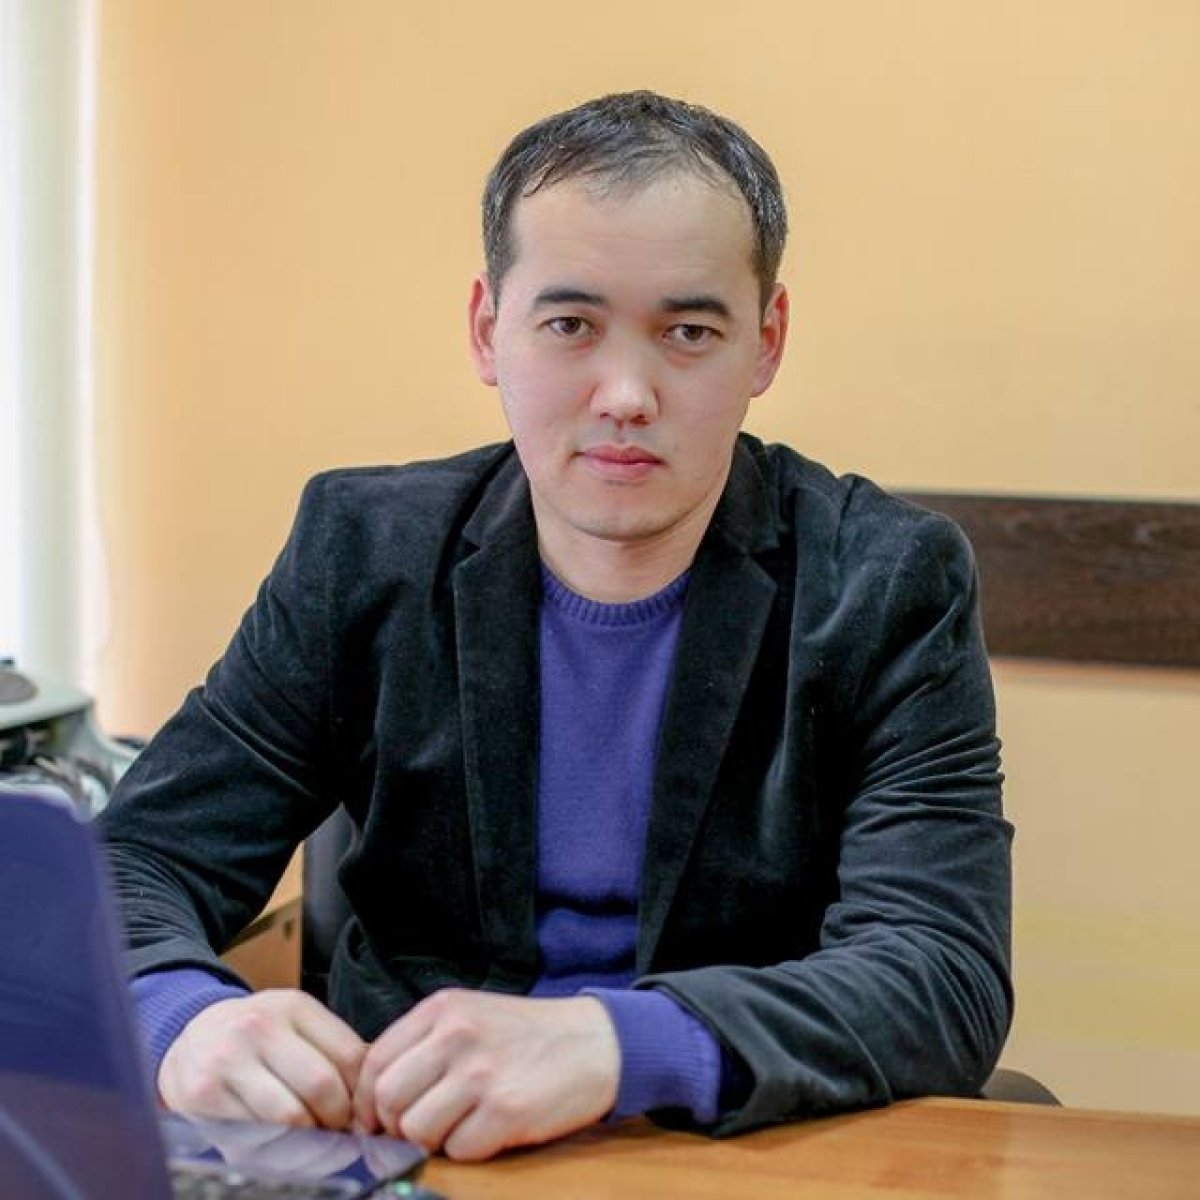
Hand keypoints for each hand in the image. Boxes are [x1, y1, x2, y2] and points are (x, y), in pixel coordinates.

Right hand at [158, 988, 366, 1129]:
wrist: (193, 1037)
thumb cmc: (258, 1035)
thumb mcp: (298, 1023)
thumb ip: (336, 1051)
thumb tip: (373, 1097)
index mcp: (293, 1006)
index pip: (349, 1056)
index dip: (364, 1095)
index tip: (366, 1115)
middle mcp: (259, 1028)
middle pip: (321, 1087)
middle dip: (338, 1120)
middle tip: (339, 1131)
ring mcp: (228, 1061)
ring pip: (289, 1120)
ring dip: (310, 1141)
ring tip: (313, 1139)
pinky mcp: (203, 1097)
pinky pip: (253, 1140)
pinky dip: (276, 1153)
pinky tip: (282, 1146)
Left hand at [353, 990, 619, 1160]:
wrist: (595, 1042)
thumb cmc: (526, 1035)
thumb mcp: (469, 1016)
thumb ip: (422, 1044)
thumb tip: (370, 1096)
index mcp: (441, 1009)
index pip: (373, 1062)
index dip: (365, 1101)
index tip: (375, 1119)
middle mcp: (456, 1035)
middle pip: (386, 1099)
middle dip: (394, 1126)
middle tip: (418, 1129)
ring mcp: (480, 1073)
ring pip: (415, 1129)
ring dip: (431, 1140)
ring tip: (458, 1126)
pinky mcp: (505, 1110)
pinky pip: (458, 1150)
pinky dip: (468, 1150)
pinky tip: (489, 1129)